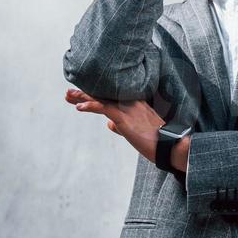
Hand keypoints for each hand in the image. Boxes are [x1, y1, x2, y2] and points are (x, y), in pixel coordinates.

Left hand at [64, 88, 187, 171]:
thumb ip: (122, 124)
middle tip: (68, 92)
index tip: (80, 92)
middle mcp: (130, 101)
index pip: (111, 94)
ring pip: (101, 98)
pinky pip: (103, 108)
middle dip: (84, 92)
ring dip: (82, 97)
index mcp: (135, 102)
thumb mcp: (137, 130)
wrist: (170, 145)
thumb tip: (109, 124)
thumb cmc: (157, 140)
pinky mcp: (124, 118)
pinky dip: (89, 106)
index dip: (94, 93)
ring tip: (68, 96)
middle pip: (104, 93)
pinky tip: (78, 107)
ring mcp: (127, 108)